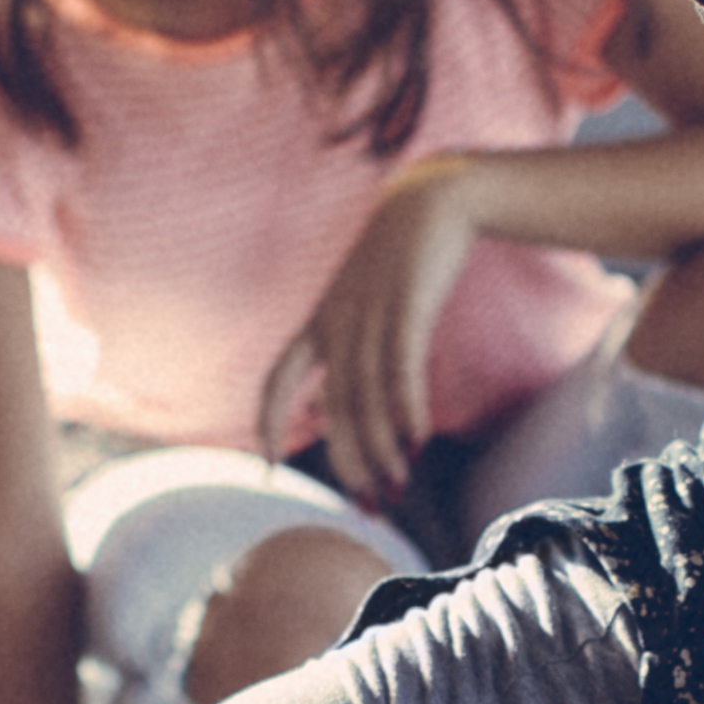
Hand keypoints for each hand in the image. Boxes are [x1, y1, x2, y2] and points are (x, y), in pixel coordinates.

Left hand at [275, 167, 489, 491]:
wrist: (436, 197)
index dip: (268, 425)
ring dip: (381, 448)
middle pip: (333, 406)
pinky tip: (416, 442)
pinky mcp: (408, 306)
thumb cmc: (405, 258)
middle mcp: (338, 322)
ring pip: (366, 396)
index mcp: (321, 321)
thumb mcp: (367, 298)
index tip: (267, 469)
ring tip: (397, 488)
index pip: (278, 380)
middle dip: (349, 461)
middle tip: (368, 507)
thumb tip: (368, 398)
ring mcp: (371, 313)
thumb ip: (359, 344)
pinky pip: (401, 367)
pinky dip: (405, 407)